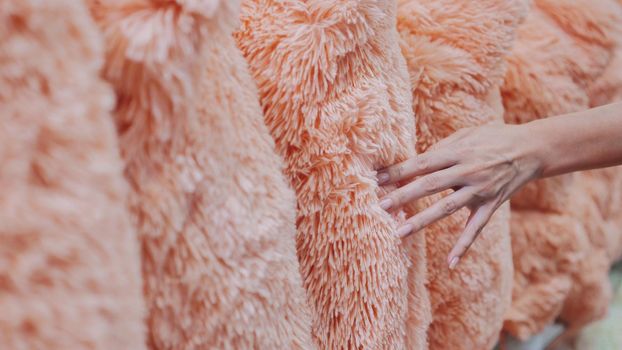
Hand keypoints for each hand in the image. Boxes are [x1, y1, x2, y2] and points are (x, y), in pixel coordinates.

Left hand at [377, 123, 541, 267]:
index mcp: (457, 152)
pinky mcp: (492, 205)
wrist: (531, 149)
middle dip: (403, 195)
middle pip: (430, 185)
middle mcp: (467, 172)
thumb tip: (414, 162)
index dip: (399, 171)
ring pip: (447, 208)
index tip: (377, 178)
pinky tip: (451, 263)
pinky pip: (475, 228)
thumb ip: (440, 149)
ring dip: (422, 221)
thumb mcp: (466, 135)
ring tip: (399, 232)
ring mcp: (480, 190)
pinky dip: (464, 245)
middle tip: (380, 206)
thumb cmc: (492, 137)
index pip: (422, 162)